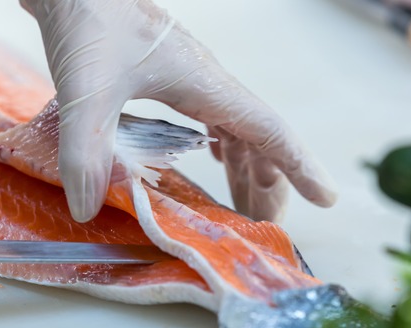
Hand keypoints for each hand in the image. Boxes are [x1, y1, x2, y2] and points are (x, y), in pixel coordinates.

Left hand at [20, 0, 336, 221]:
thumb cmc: (87, 18)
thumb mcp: (85, 91)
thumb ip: (86, 152)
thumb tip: (87, 210)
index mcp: (203, 83)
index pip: (267, 129)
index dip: (298, 167)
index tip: (325, 199)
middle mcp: (204, 80)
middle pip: (256, 136)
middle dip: (270, 182)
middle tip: (268, 224)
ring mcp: (186, 76)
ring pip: (233, 128)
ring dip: (245, 167)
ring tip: (245, 206)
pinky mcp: (163, 75)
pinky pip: (208, 117)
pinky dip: (221, 146)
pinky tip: (214, 160)